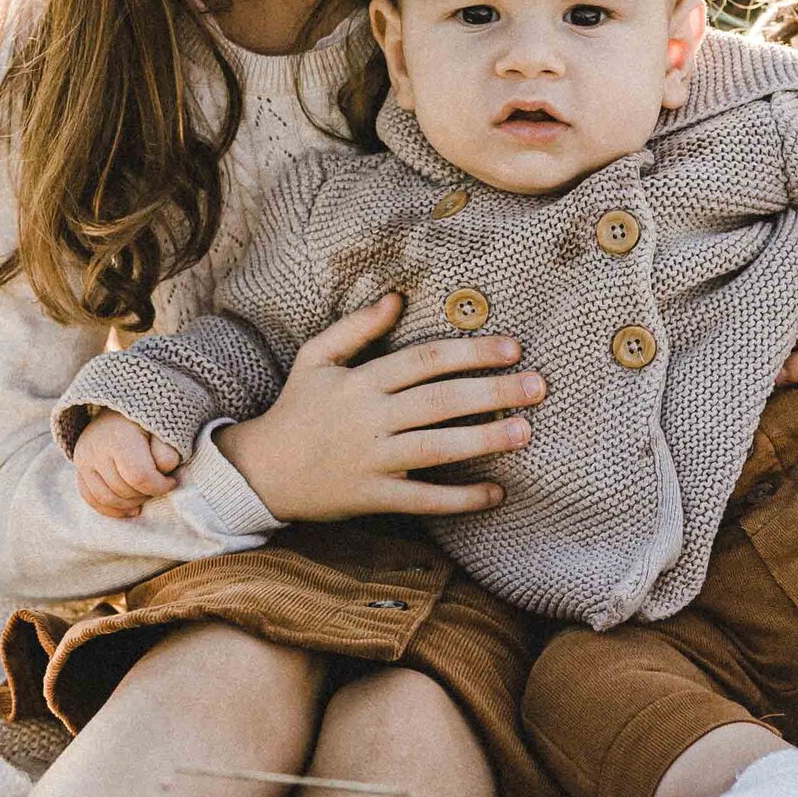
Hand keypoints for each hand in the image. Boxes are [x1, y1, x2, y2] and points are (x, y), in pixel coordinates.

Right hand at [75, 411, 184, 519]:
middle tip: (158, 485)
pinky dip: (112, 509)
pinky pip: (91, 499)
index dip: (159, 486)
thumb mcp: (165, 429)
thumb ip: (168, 451)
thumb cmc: (149, 420)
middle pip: (123, 491)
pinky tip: (131, 509)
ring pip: (107, 499)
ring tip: (146, 492)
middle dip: (146, 494)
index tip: (171, 481)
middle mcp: (96, 448)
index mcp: (119, 437)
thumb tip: (162, 472)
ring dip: (131, 503)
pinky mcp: (79, 468)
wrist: (121, 406)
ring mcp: (83, 459)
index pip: (139, 477)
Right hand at [219, 295, 544, 521]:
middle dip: (492, 391)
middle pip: (440, 399)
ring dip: (484, 439)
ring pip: (436, 447)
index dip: (471, 352)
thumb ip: (356, 327)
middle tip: (538, 386)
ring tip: (526, 432)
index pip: (425, 360)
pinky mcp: (372, 496)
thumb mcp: (315, 358)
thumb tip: (397, 298)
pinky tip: (496, 493)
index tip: (513, 348)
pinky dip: (460, 498)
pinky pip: (422, 499)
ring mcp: (372, 459)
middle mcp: (370, 417)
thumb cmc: (295, 409)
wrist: (259, 472)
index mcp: (361, 380)